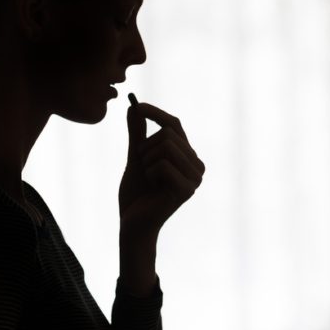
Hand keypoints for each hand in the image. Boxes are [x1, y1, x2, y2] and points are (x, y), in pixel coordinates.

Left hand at [119, 100, 204, 239]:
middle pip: (169, 133)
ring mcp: (195, 178)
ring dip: (147, 160)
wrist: (133, 223)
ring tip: (148, 176)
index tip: (136, 106)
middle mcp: (197, 165)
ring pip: (166, 146)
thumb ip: (137, 133)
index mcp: (188, 156)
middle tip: (141, 164)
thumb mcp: (136, 157)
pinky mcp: (187, 190)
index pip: (175, 124)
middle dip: (145, 146)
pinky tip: (152, 187)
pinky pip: (163, 165)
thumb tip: (133, 107)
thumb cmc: (136, 193)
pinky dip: (149, 173)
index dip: (156, 113)